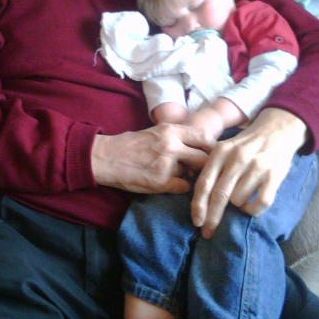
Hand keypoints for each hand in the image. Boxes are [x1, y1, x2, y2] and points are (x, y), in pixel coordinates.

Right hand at [91, 124, 215, 193]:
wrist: (107, 158)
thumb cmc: (130, 144)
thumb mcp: (155, 132)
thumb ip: (176, 137)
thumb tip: (198, 147)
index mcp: (170, 131)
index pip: (204, 136)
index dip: (212, 146)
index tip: (212, 153)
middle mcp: (171, 146)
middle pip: (203, 158)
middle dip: (203, 165)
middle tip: (198, 169)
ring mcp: (167, 166)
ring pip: (191, 173)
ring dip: (187, 175)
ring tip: (172, 173)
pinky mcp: (161, 183)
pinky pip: (183, 187)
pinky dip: (179, 187)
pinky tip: (168, 183)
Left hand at [191, 108, 307, 237]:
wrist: (276, 131)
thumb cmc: (244, 146)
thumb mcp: (224, 149)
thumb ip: (211, 169)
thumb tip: (198, 201)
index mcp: (220, 152)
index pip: (204, 183)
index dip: (198, 206)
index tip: (196, 222)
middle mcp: (237, 158)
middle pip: (219, 195)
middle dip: (212, 218)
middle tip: (208, 232)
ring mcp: (256, 166)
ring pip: (238, 200)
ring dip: (236, 207)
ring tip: (238, 200)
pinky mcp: (274, 175)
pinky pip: (260, 203)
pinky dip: (252, 210)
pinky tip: (249, 207)